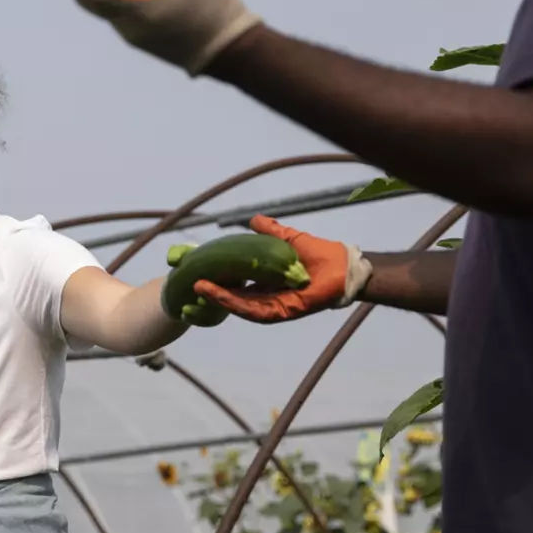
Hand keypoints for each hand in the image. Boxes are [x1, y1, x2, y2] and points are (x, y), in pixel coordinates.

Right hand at [192, 216, 372, 322]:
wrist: (341, 266)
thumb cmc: (319, 254)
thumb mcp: (287, 239)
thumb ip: (270, 232)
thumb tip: (252, 220)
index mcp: (266, 281)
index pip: (236, 283)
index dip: (217, 279)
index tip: (199, 271)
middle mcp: (266, 296)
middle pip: (233, 296)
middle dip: (211, 291)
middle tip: (191, 281)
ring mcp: (272, 306)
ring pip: (238, 305)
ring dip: (217, 297)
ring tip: (199, 286)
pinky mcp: (279, 312)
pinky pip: (252, 310)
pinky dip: (234, 303)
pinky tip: (219, 295)